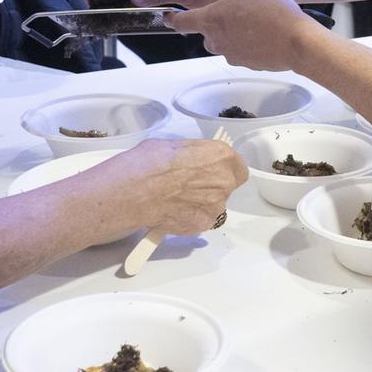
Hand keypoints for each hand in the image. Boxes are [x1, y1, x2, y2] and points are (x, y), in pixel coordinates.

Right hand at [73, 137, 247, 239]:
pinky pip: (202, 219)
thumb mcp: (174, 146)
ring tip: (177, 200)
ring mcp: (215, 206)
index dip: (224, 169)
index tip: (212, 170)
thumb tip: (191, 161)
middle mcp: (224, 182)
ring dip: (202, 203)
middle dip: (213, 185)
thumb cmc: (149, 161)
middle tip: (190, 185)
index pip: (237, 166)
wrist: (133, 191)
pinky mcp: (202, 225)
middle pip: (227, 186)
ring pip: (214, 205)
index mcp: (221, 156)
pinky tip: (174, 212)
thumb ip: (193, 155)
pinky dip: (191, 217)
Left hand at [168, 0, 320, 70]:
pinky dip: (250, 44)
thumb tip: (228, 4)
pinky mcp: (246, 64)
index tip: (168, 18)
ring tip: (258, 23)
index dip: (173, 19)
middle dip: (220, 23)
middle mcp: (216, 39)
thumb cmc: (274, 12)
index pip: (181, 21)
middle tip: (240, 12)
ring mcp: (231, 54)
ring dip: (236, 33)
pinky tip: (266, 34)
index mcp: (211, 18)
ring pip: (226, 41)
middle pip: (208, 31)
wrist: (296, 41)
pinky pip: (242, 51)